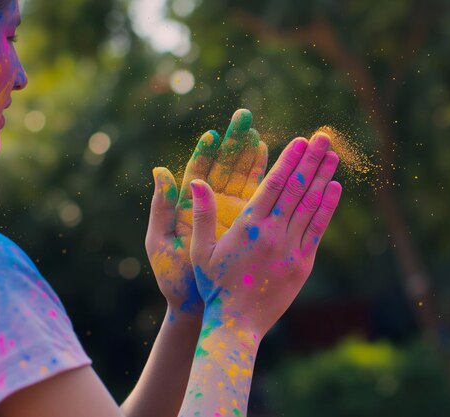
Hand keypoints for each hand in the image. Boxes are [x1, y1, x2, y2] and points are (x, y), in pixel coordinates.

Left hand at [145, 109, 267, 316]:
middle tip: (244, 115)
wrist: (197, 306)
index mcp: (191, 206)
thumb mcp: (161, 244)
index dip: (207, 151)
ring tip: (261, 132)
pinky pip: (267, 202)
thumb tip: (160, 171)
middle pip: (227, 167)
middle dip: (236, 142)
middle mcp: (215, 205)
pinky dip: (277, 185)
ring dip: (258, 158)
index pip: (200, 170)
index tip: (214, 131)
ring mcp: (236, 215)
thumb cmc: (174, 278)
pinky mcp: (254, 227)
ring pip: (250, 180)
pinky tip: (289, 167)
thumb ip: (162, 208)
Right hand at [189, 133, 341, 337]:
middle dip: (311, 160)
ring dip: (323, 177)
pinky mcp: (303, 263)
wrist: (236, 323)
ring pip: (311, 205)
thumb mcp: (200, 250)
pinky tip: (334, 188)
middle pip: (297, 188)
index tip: (300, 140)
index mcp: (249, 226)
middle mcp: (273, 233)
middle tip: (324, 138)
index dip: (289, 159)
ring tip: (333, 156)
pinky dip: (327, 207)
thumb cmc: (215, 285)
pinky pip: (318, 229)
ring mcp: (291, 248)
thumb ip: (203, 214)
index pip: (274, 184)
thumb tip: (196, 181)